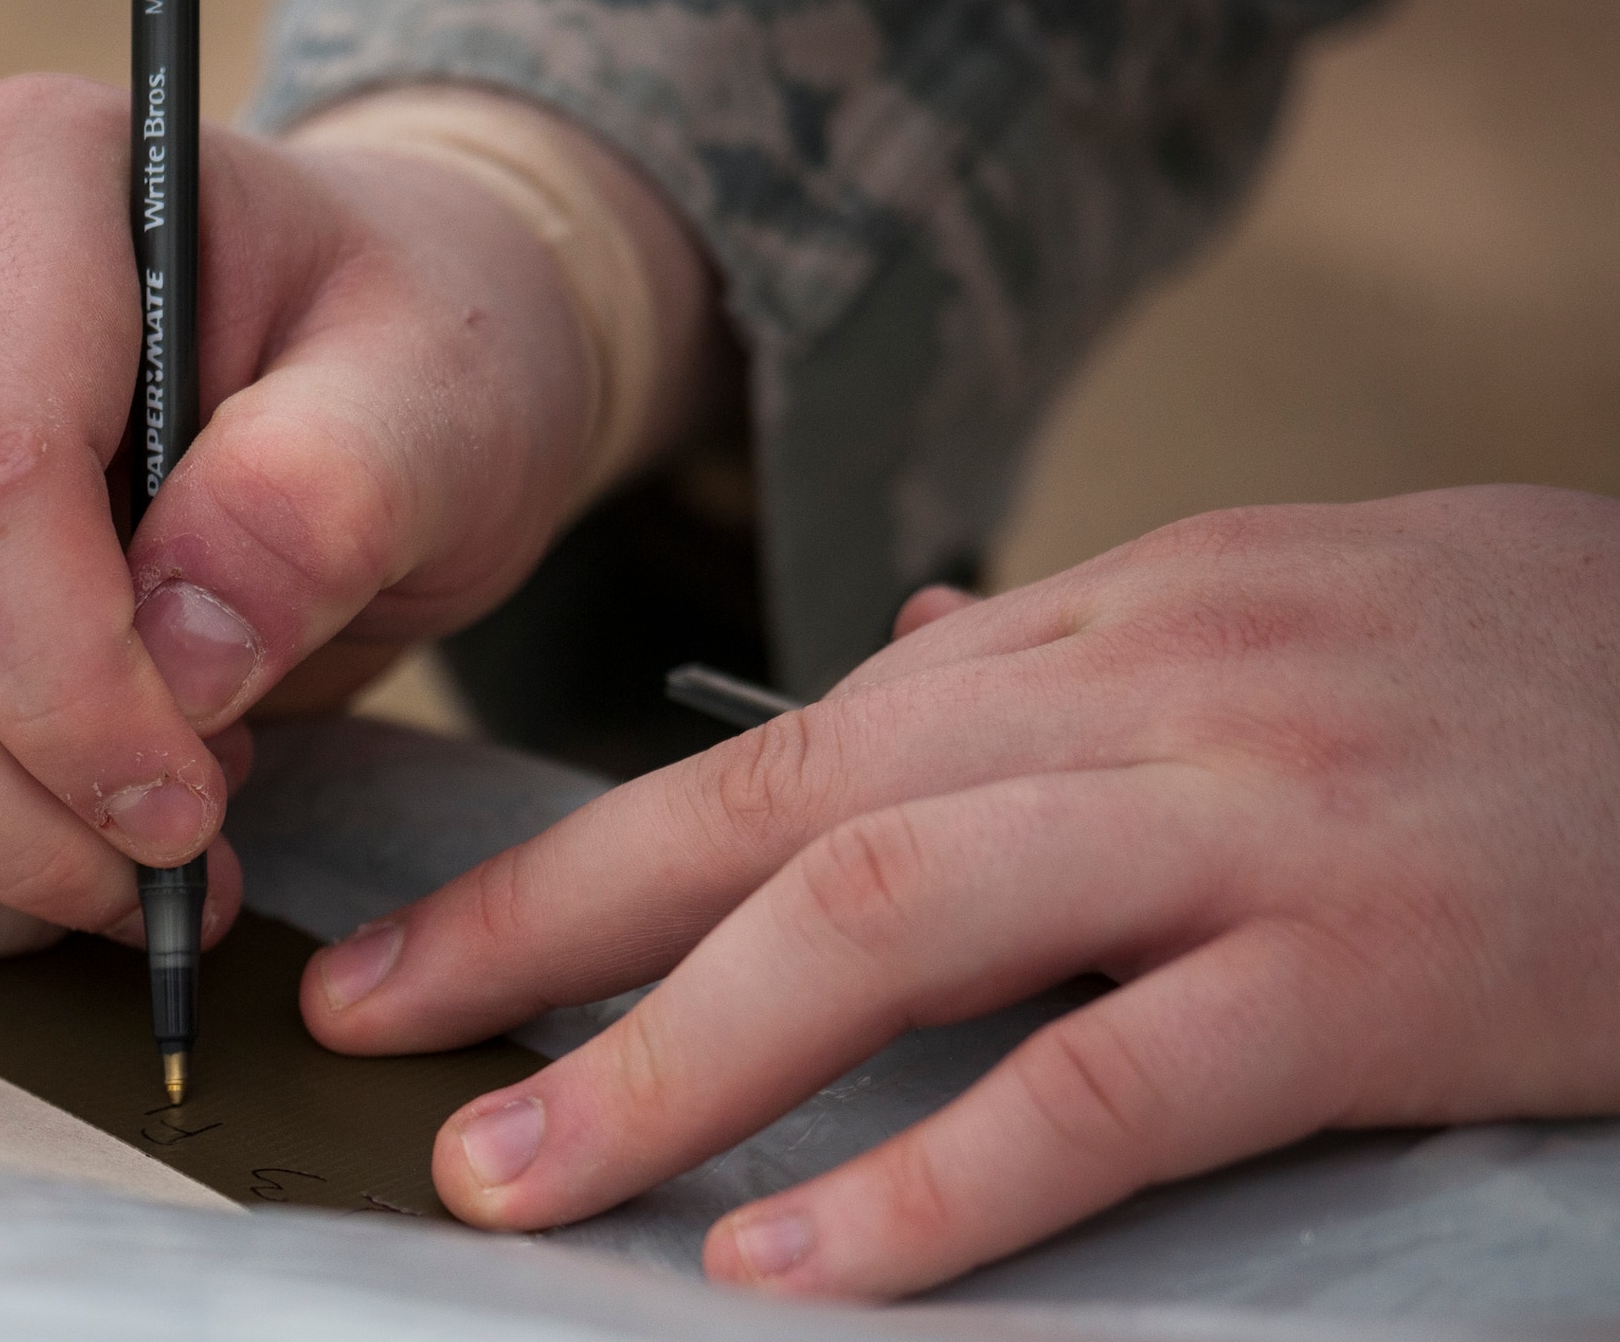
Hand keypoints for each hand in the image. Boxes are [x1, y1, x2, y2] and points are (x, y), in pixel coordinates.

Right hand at [0, 75, 714, 955]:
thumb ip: (331, 494)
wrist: (360, 364)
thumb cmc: (404, 355)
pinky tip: (47, 867)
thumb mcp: (439, 399)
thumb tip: (186, 658)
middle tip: (175, 865)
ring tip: (129, 865)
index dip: (70, 683)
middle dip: (15, 800)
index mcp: (22, 176)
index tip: (187, 807)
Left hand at [301, 485, 1619, 1298]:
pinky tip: (796, 1263)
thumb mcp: (1256, 621)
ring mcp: (1250, 825)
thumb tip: (900, 685)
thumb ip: (1060, 675)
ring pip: (902, 924)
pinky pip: (1113, 1080)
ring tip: (525, 1172)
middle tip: (389, 1042)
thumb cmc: (1496, 670)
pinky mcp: (1371, 967)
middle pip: (785, 813)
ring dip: (684, 1058)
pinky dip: (939, 1180)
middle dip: (556, 934)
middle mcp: (1138, 699)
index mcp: (1098, 631)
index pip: (779, 742)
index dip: (582, 854)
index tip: (430, 943)